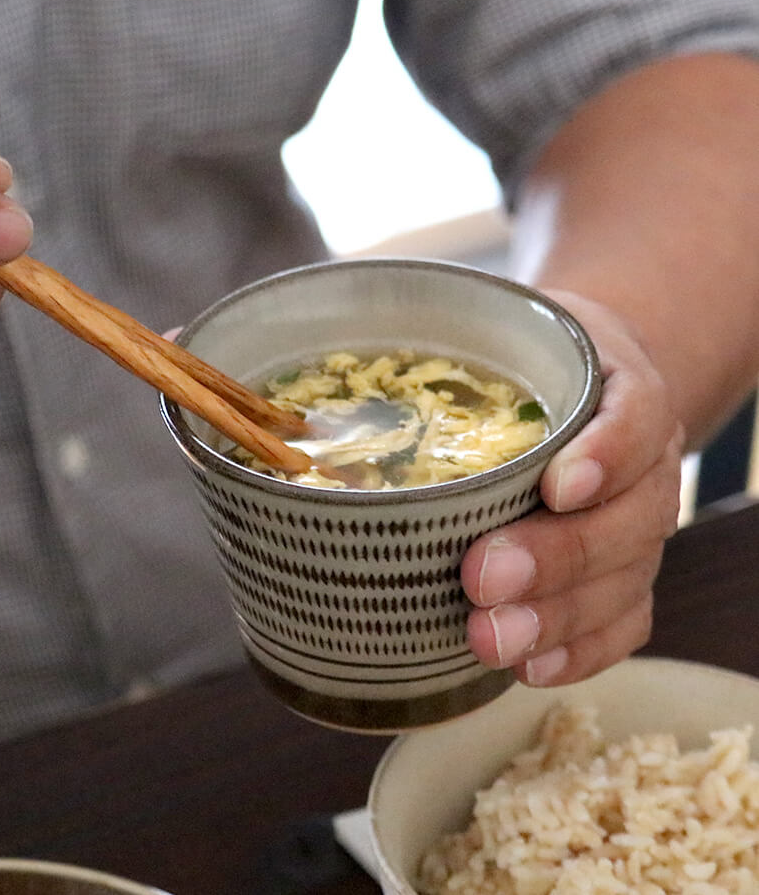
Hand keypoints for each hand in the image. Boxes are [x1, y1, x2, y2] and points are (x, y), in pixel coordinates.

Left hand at [461, 291, 683, 685]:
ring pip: (623, 581)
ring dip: (557, 617)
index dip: (605, 455)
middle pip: (626, 517)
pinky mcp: (626, 575)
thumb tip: (347, 354)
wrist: (585, 385)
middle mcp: (644, 465)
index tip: (556, 486)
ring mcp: (639, 526)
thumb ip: (451, 333)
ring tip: (490, 639)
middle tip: (481, 578)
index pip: (634, 420)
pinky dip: (580, 650)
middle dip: (555, 556)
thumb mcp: (506, 325)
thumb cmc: (529, 360)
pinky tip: (530, 667)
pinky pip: (624, 622)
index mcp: (622, 391)